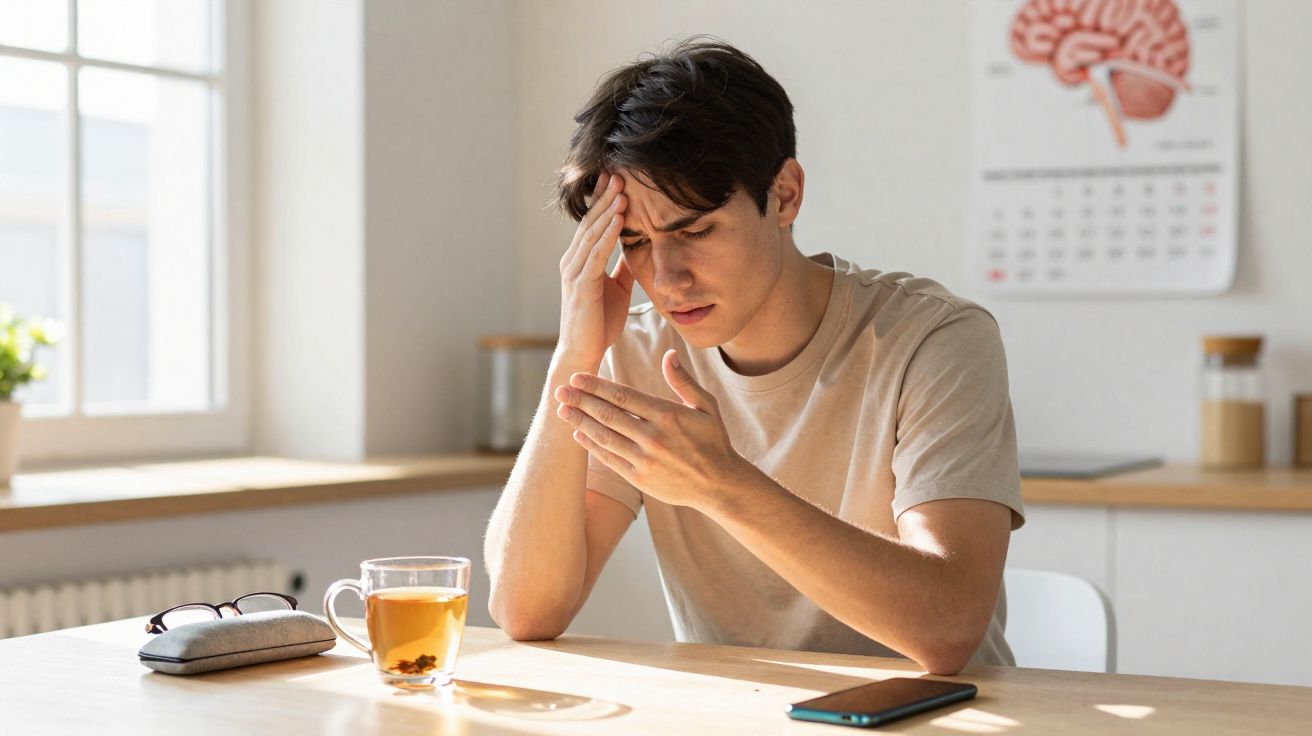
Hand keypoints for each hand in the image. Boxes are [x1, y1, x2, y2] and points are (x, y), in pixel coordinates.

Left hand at [553, 349, 755, 511]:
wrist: (719, 485)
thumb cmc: (713, 441)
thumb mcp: (706, 407)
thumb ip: (684, 381)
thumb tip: (669, 354)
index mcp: (667, 415)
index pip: (623, 396)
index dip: (596, 385)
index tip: (577, 377)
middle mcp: (653, 437)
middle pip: (608, 414)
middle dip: (580, 400)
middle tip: (559, 390)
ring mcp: (644, 460)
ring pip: (604, 437)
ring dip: (580, 422)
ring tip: (562, 410)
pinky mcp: (640, 479)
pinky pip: (610, 459)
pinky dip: (592, 446)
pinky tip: (578, 435)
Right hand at [558, 171, 633, 366]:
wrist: (585, 351)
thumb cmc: (599, 322)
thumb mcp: (616, 288)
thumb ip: (622, 267)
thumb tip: (636, 246)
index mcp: (579, 261)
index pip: (592, 224)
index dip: (602, 201)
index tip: (614, 179)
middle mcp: (572, 262)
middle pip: (589, 223)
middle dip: (604, 198)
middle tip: (618, 173)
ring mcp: (574, 273)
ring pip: (592, 234)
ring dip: (607, 211)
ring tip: (622, 190)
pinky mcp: (581, 286)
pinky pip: (596, 255)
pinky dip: (608, 235)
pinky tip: (619, 219)